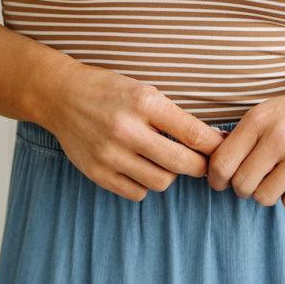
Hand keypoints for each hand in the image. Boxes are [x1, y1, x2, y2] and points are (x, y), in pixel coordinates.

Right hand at [44, 57, 226, 201]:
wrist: (62, 96)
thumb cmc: (110, 90)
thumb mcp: (144, 91)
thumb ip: (174, 116)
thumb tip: (211, 141)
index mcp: (144, 102)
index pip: (193, 133)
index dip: (214, 146)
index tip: (222, 149)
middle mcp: (127, 129)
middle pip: (181, 164)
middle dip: (199, 167)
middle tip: (202, 164)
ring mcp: (110, 154)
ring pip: (160, 182)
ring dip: (169, 175)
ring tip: (165, 162)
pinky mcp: (97, 172)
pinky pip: (136, 192)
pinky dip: (145, 184)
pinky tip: (141, 168)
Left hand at [205, 79, 284, 214]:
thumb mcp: (266, 113)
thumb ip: (241, 138)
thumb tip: (213, 170)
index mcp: (258, 119)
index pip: (221, 163)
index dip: (216, 179)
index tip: (222, 181)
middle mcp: (279, 137)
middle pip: (241, 185)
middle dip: (244, 187)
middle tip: (255, 179)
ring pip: (265, 198)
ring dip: (269, 192)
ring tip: (281, 175)